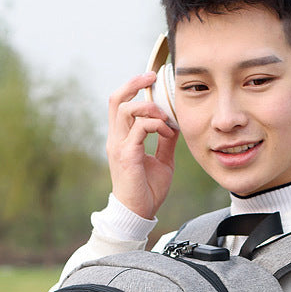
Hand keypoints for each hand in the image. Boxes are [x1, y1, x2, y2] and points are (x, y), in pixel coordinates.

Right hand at [106, 72, 178, 219]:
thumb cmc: (148, 190)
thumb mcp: (162, 160)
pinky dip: (155, 125)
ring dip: (150, 108)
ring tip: (166, 119)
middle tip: (152, 78)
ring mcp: (119, 146)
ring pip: (126, 109)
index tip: (151, 80)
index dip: (133, 87)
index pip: (120, 103)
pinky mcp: (126, 155)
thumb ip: (165, 141)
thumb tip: (174, 124)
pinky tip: (167, 132)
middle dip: (134, 83)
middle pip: (117, 99)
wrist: (139, 213)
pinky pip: (139, 128)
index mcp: (121, 138)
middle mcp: (116, 138)